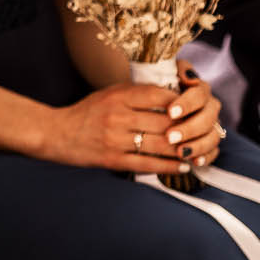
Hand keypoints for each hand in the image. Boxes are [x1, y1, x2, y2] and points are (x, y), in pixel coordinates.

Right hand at [40, 63, 223, 174]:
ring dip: (183, 150)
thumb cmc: (86, 112)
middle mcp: (118, 116)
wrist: (57, 133)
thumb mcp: (109, 94)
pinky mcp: (113, 159)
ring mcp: (115, 139)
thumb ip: (136, 95)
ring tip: (197, 152)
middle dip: (187, 129)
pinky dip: (168, 166)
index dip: (180, 102)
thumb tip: (172, 98)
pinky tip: (181, 166)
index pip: (159, 95)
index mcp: (118, 95)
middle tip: (203, 132)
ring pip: (160, 144)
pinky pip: (147, 164)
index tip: (193, 108)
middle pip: (164, 122)